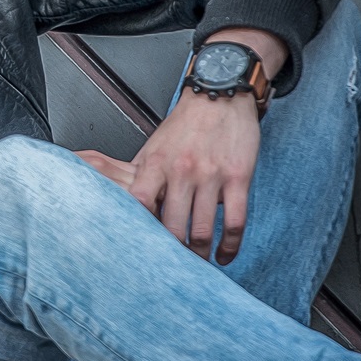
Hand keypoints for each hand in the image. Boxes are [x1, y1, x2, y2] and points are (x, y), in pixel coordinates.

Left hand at [128, 87, 261, 257]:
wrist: (221, 93)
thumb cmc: (185, 123)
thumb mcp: (154, 145)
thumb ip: (142, 176)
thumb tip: (121, 205)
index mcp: (156, 163)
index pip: (138, 205)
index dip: (138, 230)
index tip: (141, 247)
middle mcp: (181, 171)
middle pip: (171, 226)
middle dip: (172, 253)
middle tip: (172, 267)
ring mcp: (211, 175)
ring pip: (203, 230)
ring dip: (200, 254)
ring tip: (198, 263)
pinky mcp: (238, 177)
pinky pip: (235, 222)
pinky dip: (230, 246)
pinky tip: (225, 255)